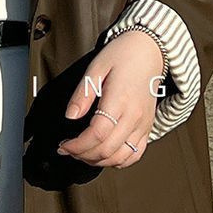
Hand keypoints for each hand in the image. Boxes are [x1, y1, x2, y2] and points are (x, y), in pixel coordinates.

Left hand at [55, 30, 165, 168]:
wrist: (149, 50)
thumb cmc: (122, 55)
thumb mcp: (96, 67)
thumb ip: (82, 94)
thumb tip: (70, 116)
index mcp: (119, 100)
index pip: (97, 134)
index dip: (78, 145)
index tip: (64, 145)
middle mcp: (134, 116)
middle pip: (108, 150)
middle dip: (83, 155)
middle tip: (68, 150)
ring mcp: (143, 124)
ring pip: (121, 157)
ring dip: (99, 161)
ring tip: (82, 153)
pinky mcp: (148, 127)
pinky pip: (136, 154)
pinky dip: (118, 161)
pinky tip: (104, 155)